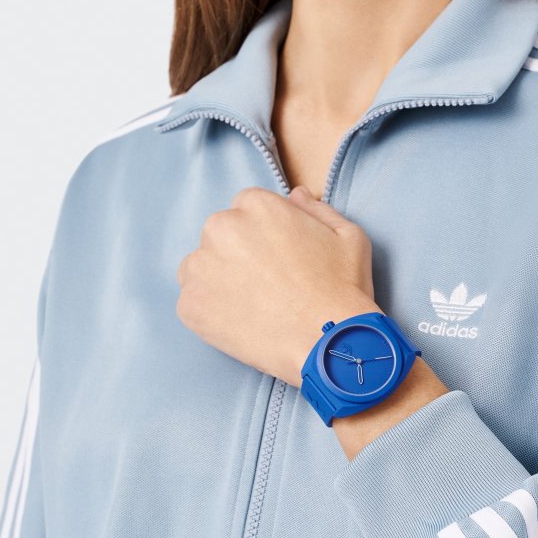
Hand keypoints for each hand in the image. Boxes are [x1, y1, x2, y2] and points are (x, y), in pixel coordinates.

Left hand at [176, 185, 382, 386]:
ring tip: (254, 305)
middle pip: (221, 235)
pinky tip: (243, 322)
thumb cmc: (342, 289)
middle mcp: (222, 228)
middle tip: (267, 284)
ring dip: (221, 280)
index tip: (277, 257)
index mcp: (256, 205)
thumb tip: (297, 195)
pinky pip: (195, 302)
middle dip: (238, 254)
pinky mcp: (189, 305)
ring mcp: (201, 267)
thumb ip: (317, 209)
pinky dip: (212, 312)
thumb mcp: (347, 236)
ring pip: (202, 267)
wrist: (327, 342)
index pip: (246, 209)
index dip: (263, 235)